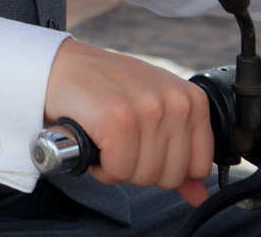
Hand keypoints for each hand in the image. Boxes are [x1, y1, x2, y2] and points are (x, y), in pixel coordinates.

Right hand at [45, 40, 212, 205]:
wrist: (60, 66)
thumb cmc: (105, 89)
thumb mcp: (151, 114)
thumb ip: (179, 154)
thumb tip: (200, 195)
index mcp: (191, 100)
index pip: (199, 166)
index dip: (166, 166)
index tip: (143, 146)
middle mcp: (175, 102)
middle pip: (171, 176)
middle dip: (140, 168)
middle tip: (119, 141)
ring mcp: (148, 110)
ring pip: (145, 176)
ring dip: (118, 166)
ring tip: (106, 138)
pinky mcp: (118, 120)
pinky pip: (119, 172)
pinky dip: (101, 166)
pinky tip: (94, 141)